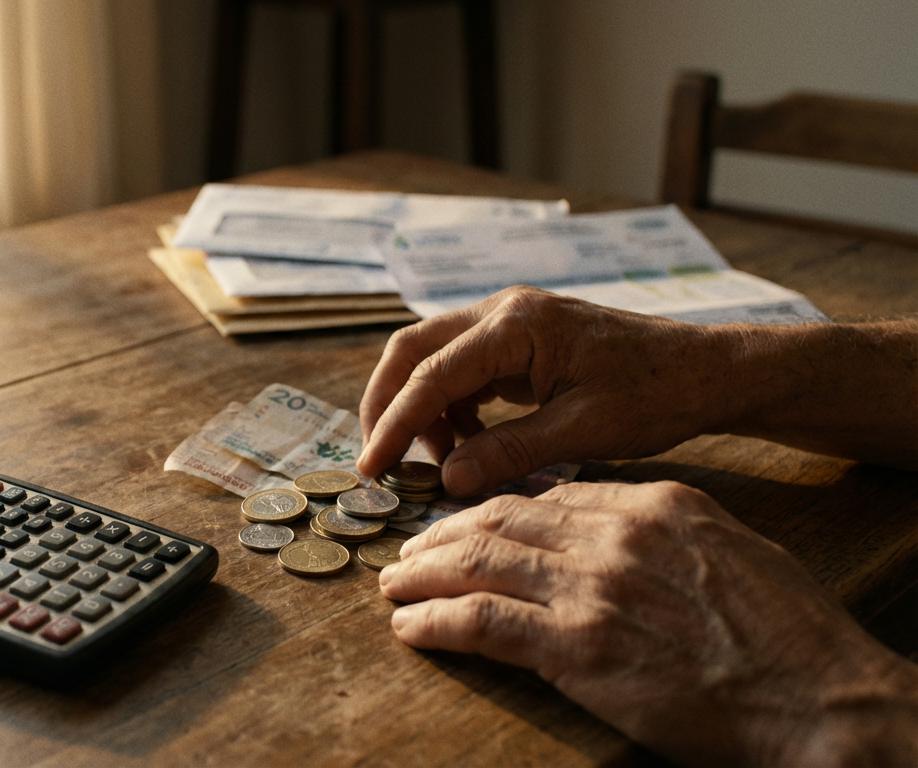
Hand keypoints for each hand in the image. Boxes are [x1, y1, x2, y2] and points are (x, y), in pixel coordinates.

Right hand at [356, 287, 734, 495]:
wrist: (706, 371)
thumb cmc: (656, 396)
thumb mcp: (583, 434)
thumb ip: (510, 453)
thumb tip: (447, 480)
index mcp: (518, 326)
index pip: (431, 375)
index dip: (394, 425)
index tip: (371, 469)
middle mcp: (504, 310)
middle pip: (413, 350)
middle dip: (387, 405)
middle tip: (377, 461)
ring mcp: (509, 321)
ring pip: (432, 357)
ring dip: (420, 409)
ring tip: (435, 463)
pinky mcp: (518, 340)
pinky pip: (462, 368)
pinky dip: (450, 408)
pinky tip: (466, 445)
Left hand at [379, 481, 917, 764]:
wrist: (818, 697)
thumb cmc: (786, 633)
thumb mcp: (728, 549)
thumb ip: (660, 530)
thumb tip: (603, 527)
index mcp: (652, 505)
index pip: (546, 497)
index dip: (490, 512)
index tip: (463, 527)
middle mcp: (613, 536)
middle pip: (499, 520)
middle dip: (443, 535)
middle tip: (409, 552)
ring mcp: (591, 589)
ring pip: (477, 562)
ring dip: (423, 574)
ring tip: (395, 585)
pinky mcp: (576, 648)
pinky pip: (482, 622)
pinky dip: (435, 622)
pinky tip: (411, 628)